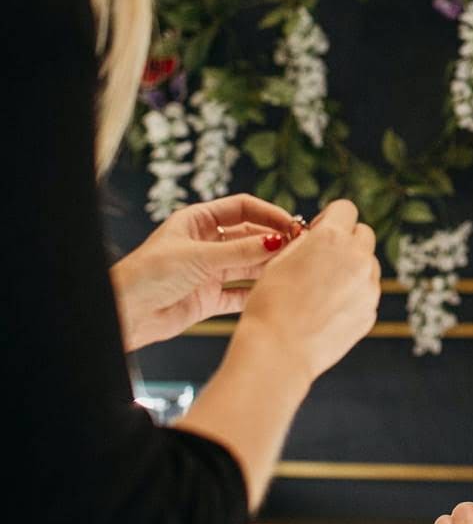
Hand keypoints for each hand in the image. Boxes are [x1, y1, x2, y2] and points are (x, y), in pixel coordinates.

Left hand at [111, 194, 299, 351]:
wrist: (125, 315)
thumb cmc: (148, 275)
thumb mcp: (198, 257)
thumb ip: (240, 250)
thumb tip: (276, 240)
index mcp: (197, 220)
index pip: (242, 208)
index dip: (268, 213)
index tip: (290, 224)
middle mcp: (205, 243)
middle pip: (248, 235)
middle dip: (272, 240)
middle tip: (298, 247)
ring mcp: (208, 270)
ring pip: (247, 263)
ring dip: (267, 265)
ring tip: (291, 267)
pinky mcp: (208, 297)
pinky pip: (239, 292)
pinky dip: (255, 292)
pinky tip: (272, 291)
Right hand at [238, 199, 380, 384]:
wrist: (277, 351)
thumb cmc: (270, 305)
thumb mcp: (280, 259)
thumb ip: (307, 242)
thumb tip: (318, 234)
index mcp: (332, 237)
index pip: (346, 208)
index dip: (331, 218)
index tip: (319, 232)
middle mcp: (357, 257)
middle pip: (364, 233)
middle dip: (347, 240)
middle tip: (324, 259)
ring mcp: (368, 286)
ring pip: (369, 264)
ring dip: (353, 268)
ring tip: (323, 289)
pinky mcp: (371, 311)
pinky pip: (367, 292)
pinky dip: (354, 294)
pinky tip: (328, 309)